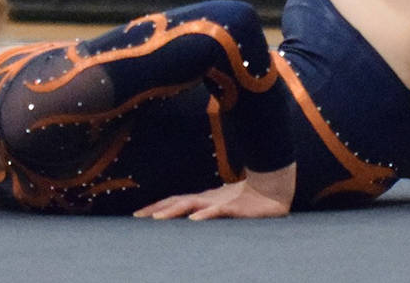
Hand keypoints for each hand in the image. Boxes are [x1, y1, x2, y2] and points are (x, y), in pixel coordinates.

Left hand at [134, 165, 294, 220]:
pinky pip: (218, 212)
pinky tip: (194, 220)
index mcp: (203, 199)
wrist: (272, 189)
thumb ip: (206, 211)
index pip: (174, 201)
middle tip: (138, 217)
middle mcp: (207, 199)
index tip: (137, 216)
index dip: (156, 207)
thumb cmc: (246, 199)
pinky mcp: (235, 209)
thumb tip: (189, 219)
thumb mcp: (222, 206)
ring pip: (193, 205)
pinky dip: (205, 215)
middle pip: (177, 202)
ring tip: (157, 219)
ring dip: (174, 211)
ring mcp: (220, 203)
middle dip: (157, 209)